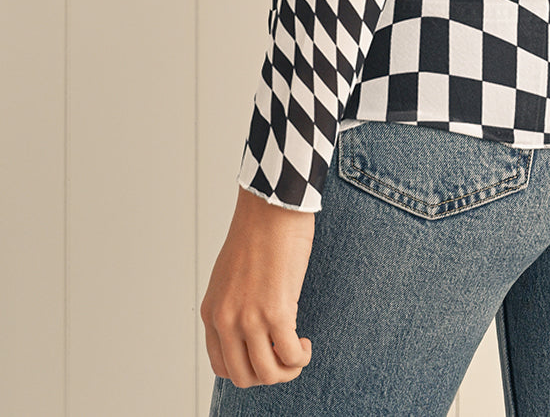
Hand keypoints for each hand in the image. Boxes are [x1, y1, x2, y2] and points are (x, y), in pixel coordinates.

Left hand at [201, 185, 314, 388]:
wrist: (273, 205)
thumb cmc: (259, 232)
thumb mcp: (232, 276)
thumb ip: (235, 305)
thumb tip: (254, 332)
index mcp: (211, 311)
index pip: (221, 367)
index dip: (248, 368)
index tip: (266, 354)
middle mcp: (225, 320)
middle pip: (243, 377)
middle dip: (268, 374)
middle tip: (285, 356)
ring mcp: (249, 318)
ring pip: (267, 374)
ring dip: (287, 370)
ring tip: (297, 350)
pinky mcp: (276, 312)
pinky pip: (289, 356)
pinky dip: (300, 357)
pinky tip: (304, 342)